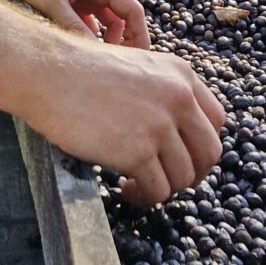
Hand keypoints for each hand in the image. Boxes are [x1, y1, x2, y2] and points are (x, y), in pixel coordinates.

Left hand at [0, 0, 149, 46]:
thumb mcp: (51, 2)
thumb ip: (73, 27)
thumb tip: (93, 54)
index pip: (132, 10)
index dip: (139, 35)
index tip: (137, 58)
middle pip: (122, 17)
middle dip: (123, 40)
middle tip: (113, 64)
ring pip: (106, 20)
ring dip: (104, 38)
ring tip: (94, 58)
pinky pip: (89, 20)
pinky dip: (88, 33)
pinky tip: (78, 47)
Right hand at [27, 34, 225, 208]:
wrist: (50, 73)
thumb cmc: (81, 71)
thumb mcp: (137, 67)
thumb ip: (161, 93)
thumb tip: (173, 133)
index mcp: (181, 75)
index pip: (216, 120)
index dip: (201, 144)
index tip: (183, 155)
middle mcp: (179, 98)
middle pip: (209, 152)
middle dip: (192, 173)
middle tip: (169, 180)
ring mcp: (160, 126)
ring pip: (184, 176)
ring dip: (165, 188)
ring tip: (139, 186)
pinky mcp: (139, 152)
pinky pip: (158, 190)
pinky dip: (145, 197)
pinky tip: (126, 190)